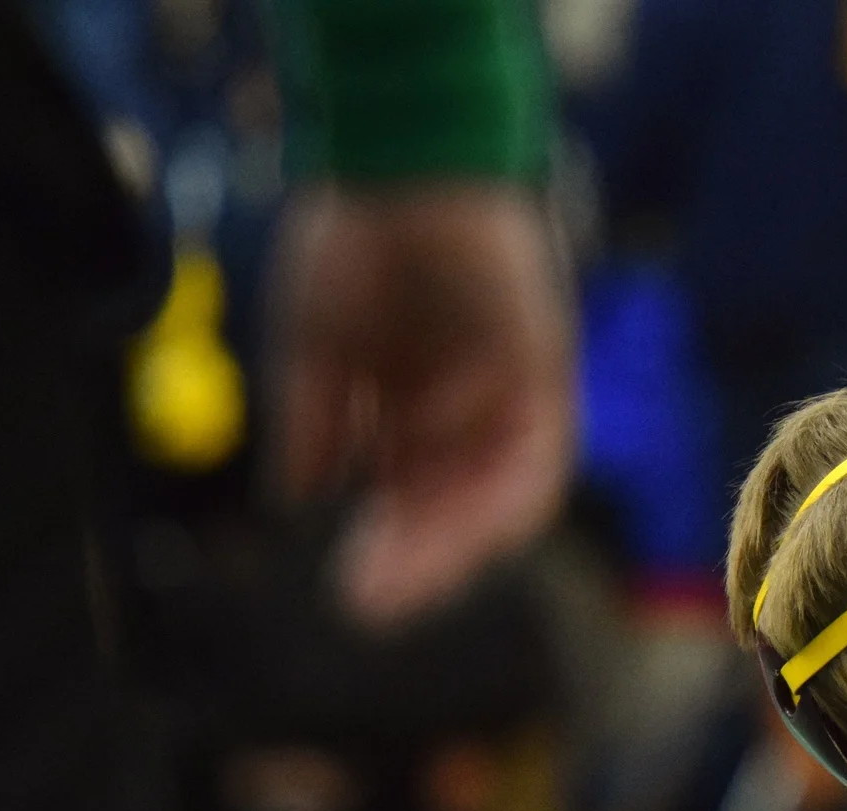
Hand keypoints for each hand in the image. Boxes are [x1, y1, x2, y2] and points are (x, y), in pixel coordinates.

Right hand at [271, 185, 573, 626]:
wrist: (405, 168)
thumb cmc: (357, 244)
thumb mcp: (316, 350)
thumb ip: (314, 427)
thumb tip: (298, 501)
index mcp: (411, 417)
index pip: (407, 507)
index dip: (386, 553)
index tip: (350, 594)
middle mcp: (465, 421)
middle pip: (450, 516)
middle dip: (414, 566)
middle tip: (370, 605)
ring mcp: (510, 404)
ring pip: (495, 503)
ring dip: (455, 547)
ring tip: (407, 581)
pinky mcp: (549, 381)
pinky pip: (540, 462)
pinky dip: (508, 501)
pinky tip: (474, 535)